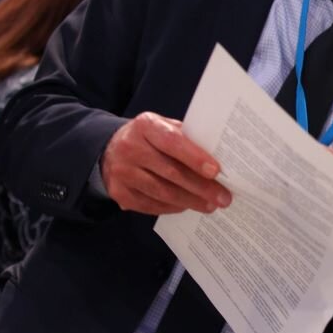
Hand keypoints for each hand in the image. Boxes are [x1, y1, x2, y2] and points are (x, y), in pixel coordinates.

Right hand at [100, 112, 228, 214]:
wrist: (110, 149)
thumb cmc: (149, 138)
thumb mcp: (164, 127)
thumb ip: (186, 138)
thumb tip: (219, 157)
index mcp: (145, 125)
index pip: (172, 142)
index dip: (195, 157)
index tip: (216, 171)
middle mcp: (130, 147)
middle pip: (170, 172)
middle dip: (200, 187)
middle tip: (222, 197)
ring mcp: (122, 172)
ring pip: (161, 192)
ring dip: (189, 201)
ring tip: (210, 205)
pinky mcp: (118, 192)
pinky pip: (150, 205)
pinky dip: (172, 207)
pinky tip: (187, 206)